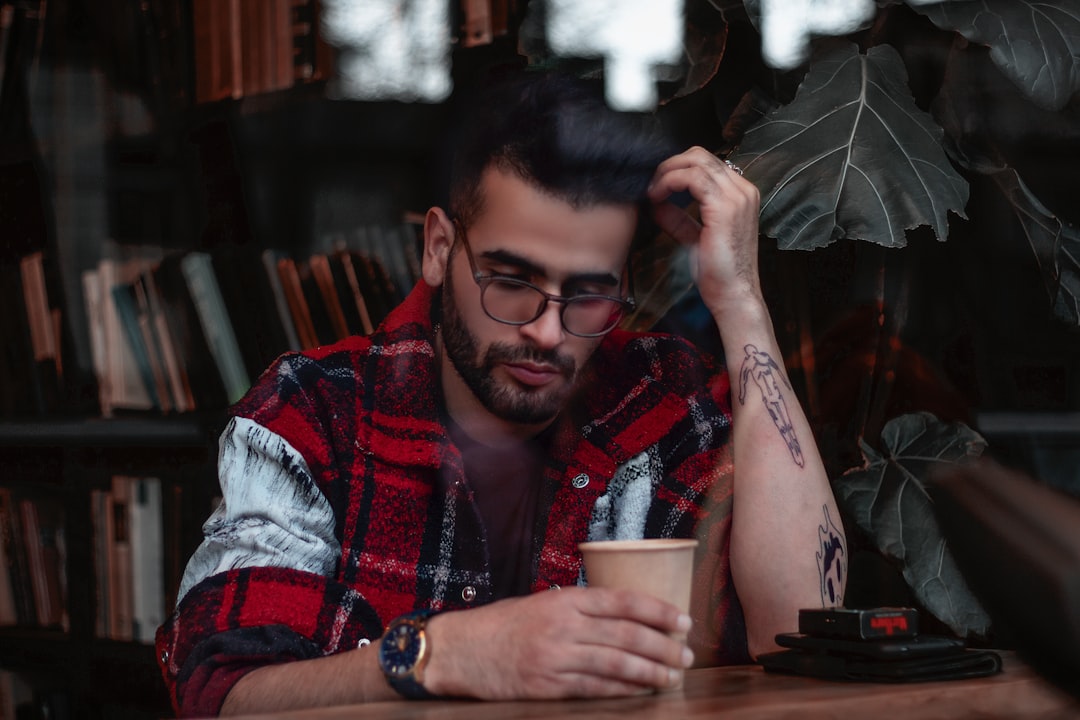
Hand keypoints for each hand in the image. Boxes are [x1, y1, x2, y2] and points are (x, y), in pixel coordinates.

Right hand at [421, 587, 693, 699]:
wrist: (459, 650)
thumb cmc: (502, 625)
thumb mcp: (541, 603)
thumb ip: (578, 609)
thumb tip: (626, 617)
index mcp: (564, 600)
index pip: (622, 601)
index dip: (657, 611)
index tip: (683, 619)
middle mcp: (562, 627)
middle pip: (626, 635)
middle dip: (663, 645)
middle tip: (687, 653)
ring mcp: (554, 659)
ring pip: (615, 664)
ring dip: (650, 671)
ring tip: (672, 675)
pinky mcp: (546, 687)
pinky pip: (594, 688)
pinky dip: (622, 690)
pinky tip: (641, 691)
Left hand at [647, 146, 762, 316]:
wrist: (733, 295)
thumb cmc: (717, 273)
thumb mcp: (693, 237)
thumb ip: (678, 218)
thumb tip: (657, 203)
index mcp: (740, 195)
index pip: (706, 163)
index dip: (677, 168)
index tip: (656, 185)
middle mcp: (743, 190)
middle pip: (700, 155)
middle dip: (670, 165)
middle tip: (651, 185)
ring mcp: (737, 196)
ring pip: (695, 161)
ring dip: (667, 172)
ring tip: (652, 191)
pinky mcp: (725, 207)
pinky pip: (692, 178)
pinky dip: (669, 182)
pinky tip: (657, 197)